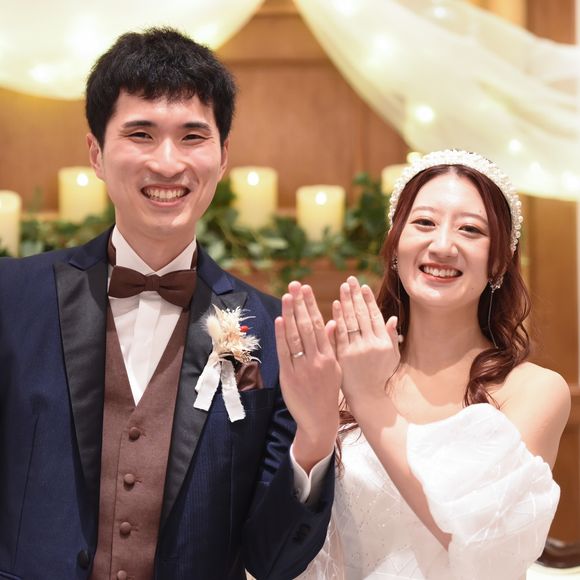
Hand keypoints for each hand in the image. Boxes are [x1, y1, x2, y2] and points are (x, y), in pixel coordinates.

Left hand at [275, 282, 340, 471]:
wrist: (319, 420)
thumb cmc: (328, 392)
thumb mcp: (336, 368)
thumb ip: (332, 345)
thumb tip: (330, 322)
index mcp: (330, 356)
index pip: (319, 325)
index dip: (311, 306)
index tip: (306, 290)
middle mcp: (317, 360)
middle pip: (306, 326)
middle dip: (300, 303)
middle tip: (295, 285)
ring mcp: (302, 368)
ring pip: (295, 336)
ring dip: (290, 314)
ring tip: (287, 296)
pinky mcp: (288, 377)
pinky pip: (284, 353)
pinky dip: (281, 335)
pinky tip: (279, 320)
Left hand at [332, 276, 399, 407]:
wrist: (367, 396)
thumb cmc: (379, 375)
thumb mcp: (391, 357)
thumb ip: (391, 337)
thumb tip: (392, 319)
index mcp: (384, 342)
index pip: (375, 316)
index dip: (368, 300)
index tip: (363, 286)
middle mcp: (371, 344)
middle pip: (362, 315)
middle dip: (356, 295)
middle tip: (350, 280)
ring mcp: (357, 350)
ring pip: (351, 321)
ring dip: (346, 302)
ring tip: (343, 287)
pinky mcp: (344, 356)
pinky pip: (340, 333)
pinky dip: (338, 318)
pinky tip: (335, 305)